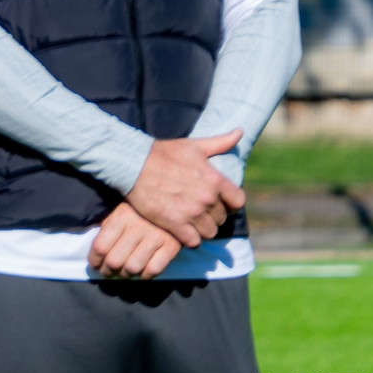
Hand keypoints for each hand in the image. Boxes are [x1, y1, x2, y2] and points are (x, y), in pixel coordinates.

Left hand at [89, 202, 181, 279]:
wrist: (173, 203)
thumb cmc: (140, 210)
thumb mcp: (120, 211)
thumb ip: (107, 228)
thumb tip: (95, 252)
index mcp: (121, 216)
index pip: (101, 246)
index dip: (94, 260)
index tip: (94, 265)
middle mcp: (138, 227)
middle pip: (115, 261)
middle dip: (107, 271)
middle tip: (107, 272)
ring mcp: (156, 237)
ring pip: (133, 268)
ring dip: (125, 275)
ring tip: (123, 273)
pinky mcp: (171, 247)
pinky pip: (153, 270)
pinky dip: (145, 276)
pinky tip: (141, 272)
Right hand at [124, 129, 244, 247]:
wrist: (132, 163)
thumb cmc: (163, 153)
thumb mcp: (194, 145)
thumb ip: (220, 142)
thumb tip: (240, 131)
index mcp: (214, 180)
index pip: (237, 202)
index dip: (230, 204)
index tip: (219, 203)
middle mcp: (206, 198)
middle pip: (221, 218)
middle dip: (212, 216)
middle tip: (197, 210)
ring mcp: (191, 212)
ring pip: (209, 232)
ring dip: (201, 229)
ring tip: (189, 221)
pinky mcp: (174, 224)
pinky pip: (193, 241)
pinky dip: (188, 238)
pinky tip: (180, 230)